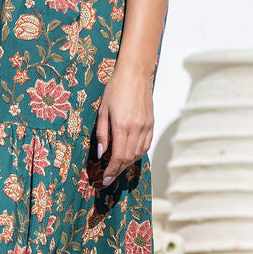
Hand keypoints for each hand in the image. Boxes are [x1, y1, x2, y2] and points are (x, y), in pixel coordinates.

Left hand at [95, 64, 153, 186]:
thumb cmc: (115, 88)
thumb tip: (101, 154)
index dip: (111, 171)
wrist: (135, 74)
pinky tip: (130, 156)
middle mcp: (136, 128)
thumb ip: (102, 133)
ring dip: (127, 164)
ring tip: (117, 168)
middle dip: (117, 171)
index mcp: (122, 126)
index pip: (118, 157)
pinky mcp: (151, 123)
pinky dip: (138, 154)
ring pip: (138, 154)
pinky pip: (146, 145)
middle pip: (128, 158)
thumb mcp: (102, 110)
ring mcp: (146, 126)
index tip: (104, 180)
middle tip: (108, 178)